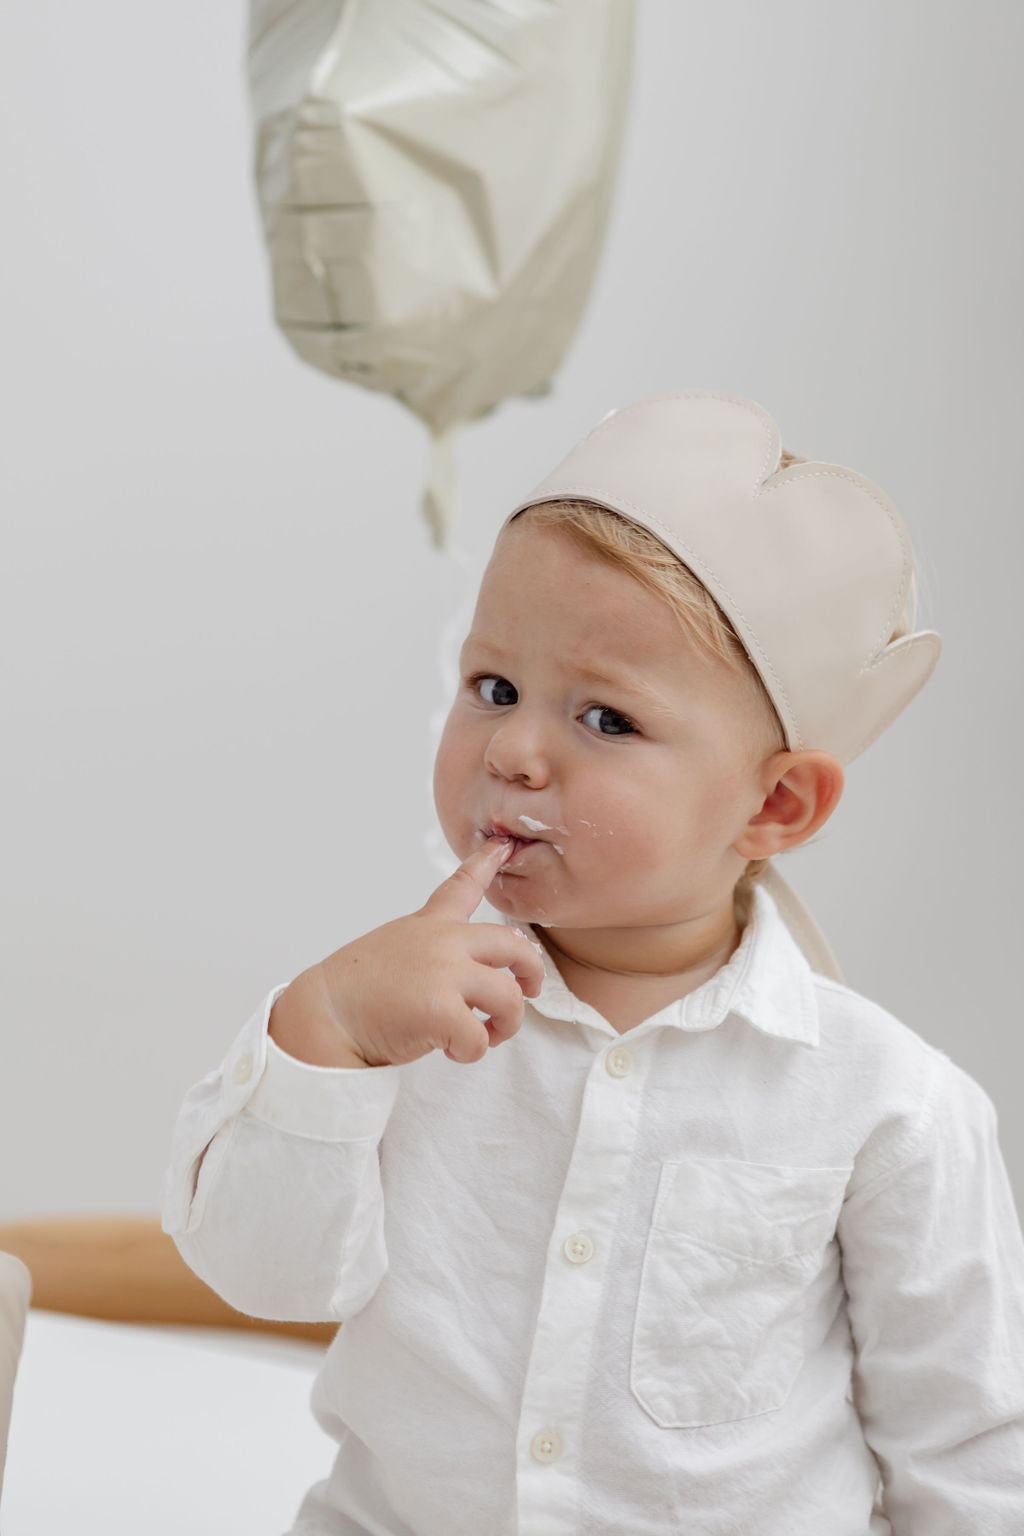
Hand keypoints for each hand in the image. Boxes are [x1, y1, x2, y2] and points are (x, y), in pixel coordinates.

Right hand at [270, 839, 546, 1068]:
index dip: (487, 863)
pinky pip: (481, 1037)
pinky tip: (452, 1050)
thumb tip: (469, 975)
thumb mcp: (395, 949)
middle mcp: (443, 942)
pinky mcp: (442, 1010)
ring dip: (506, 1024)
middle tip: (528, 991)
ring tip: (487, 1035)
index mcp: (429, 925)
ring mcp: (445, 973)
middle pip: (514, 946)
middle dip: (532, 971)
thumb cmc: (355, 991)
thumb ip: (432, 950)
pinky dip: (472, 1051)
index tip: (503, 846)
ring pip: (510, 998)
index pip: (463, 886)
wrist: (325, 1015)